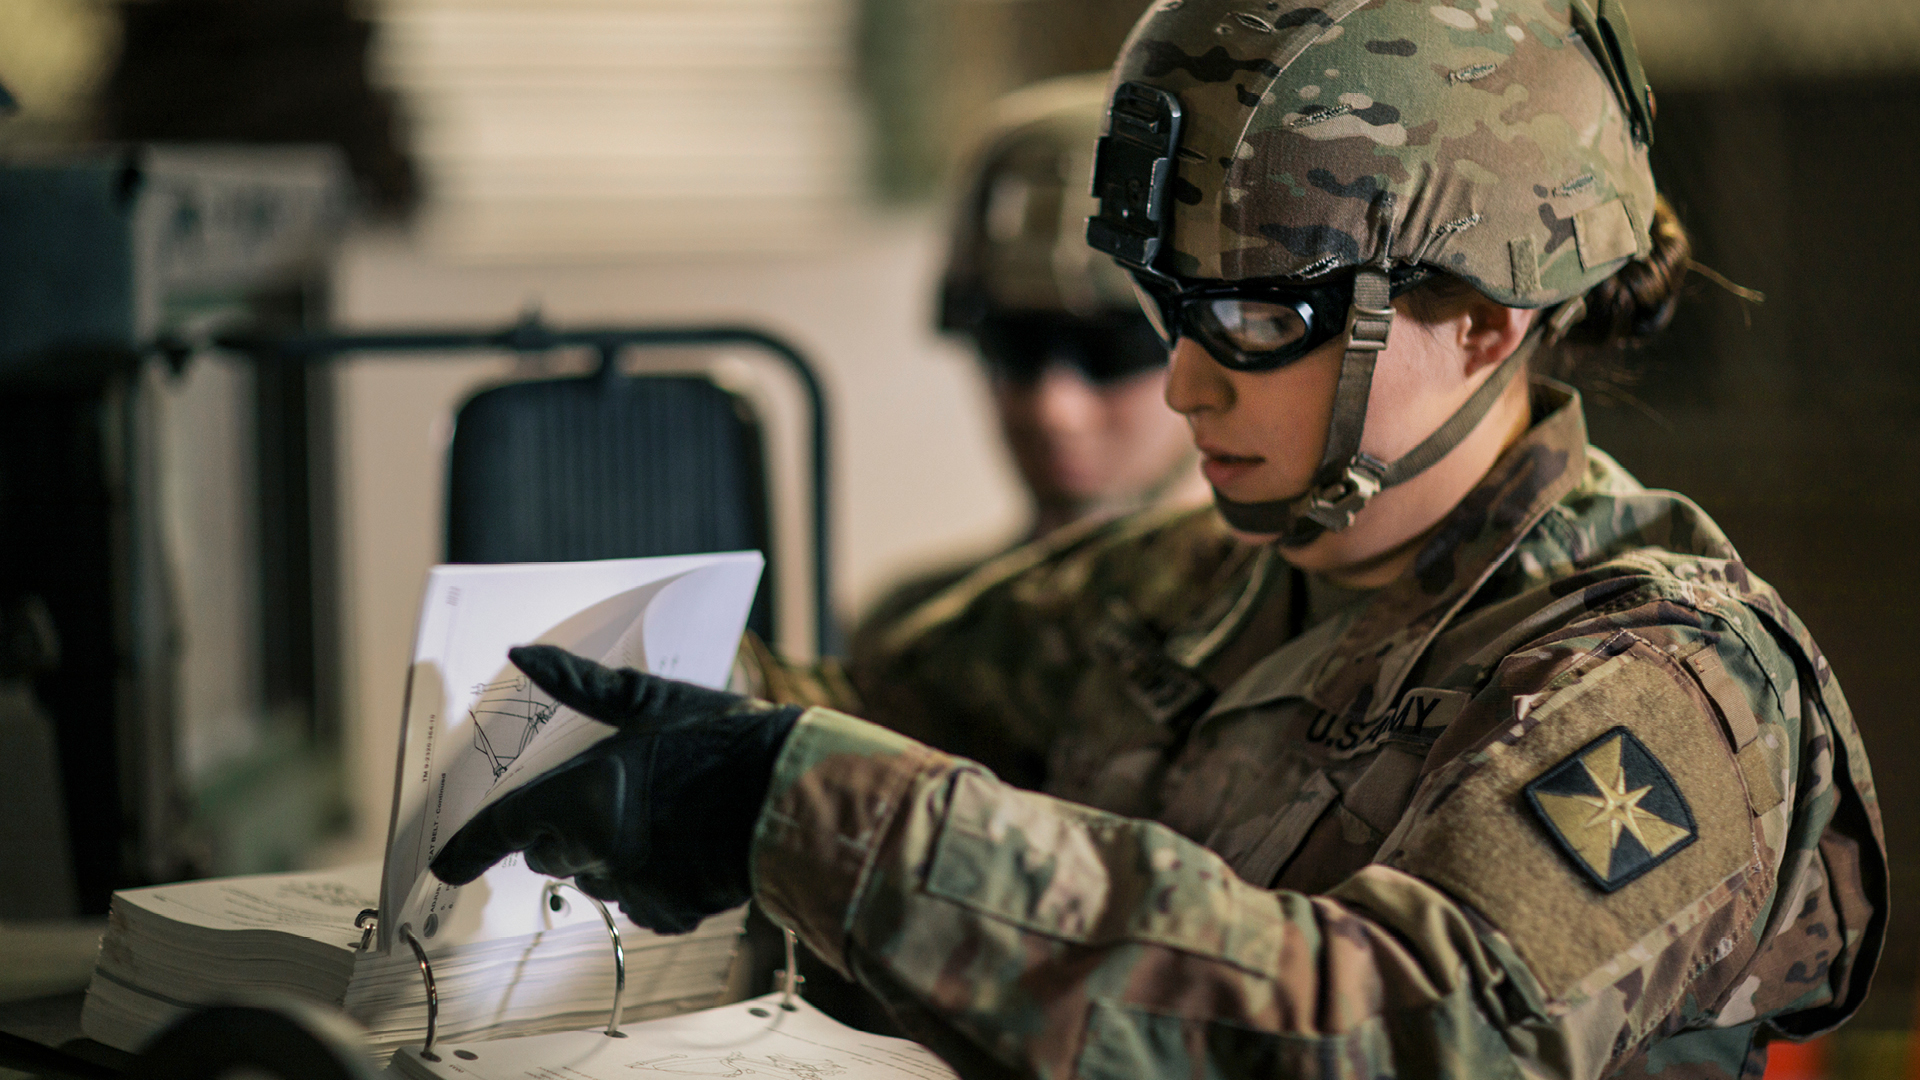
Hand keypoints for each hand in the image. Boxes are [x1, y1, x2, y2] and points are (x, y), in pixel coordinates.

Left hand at [430, 644, 800, 932]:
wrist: (791, 794)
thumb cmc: (722, 740)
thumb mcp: (654, 700)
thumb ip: (583, 684)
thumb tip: (523, 654)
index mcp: (582, 796)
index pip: (504, 827)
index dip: (469, 848)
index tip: (444, 866)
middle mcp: (597, 851)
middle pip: (547, 855)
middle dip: (556, 835)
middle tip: (595, 802)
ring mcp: (634, 888)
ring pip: (594, 879)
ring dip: (605, 857)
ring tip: (655, 819)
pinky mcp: (669, 912)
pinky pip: (639, 903)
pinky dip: (649, 882)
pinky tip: (682, 850)